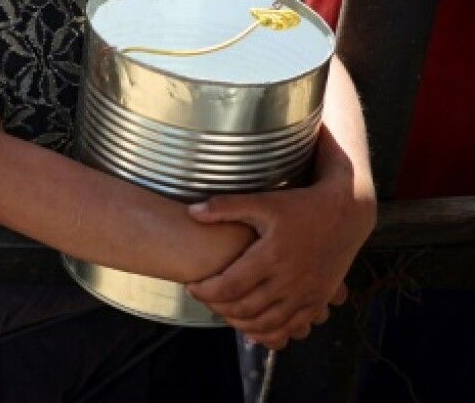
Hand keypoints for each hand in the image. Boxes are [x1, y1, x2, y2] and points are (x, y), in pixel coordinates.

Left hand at [185, 182, 373, 348]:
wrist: (344, 215)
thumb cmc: (300, 206)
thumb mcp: (263, 201)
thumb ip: (226, 207)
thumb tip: (192, 212)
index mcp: (271, 257)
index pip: (230, 286)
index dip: (206, 291)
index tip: (191, 286)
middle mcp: (289, 280)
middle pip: (245, 308)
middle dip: (218, 308)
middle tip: (204, 299)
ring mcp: (306, 294)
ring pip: (268, 323)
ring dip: (241, 324)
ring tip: (223, 312)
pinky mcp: (318, 300)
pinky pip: (292, 327)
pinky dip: (270, 333)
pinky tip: (254, 329)